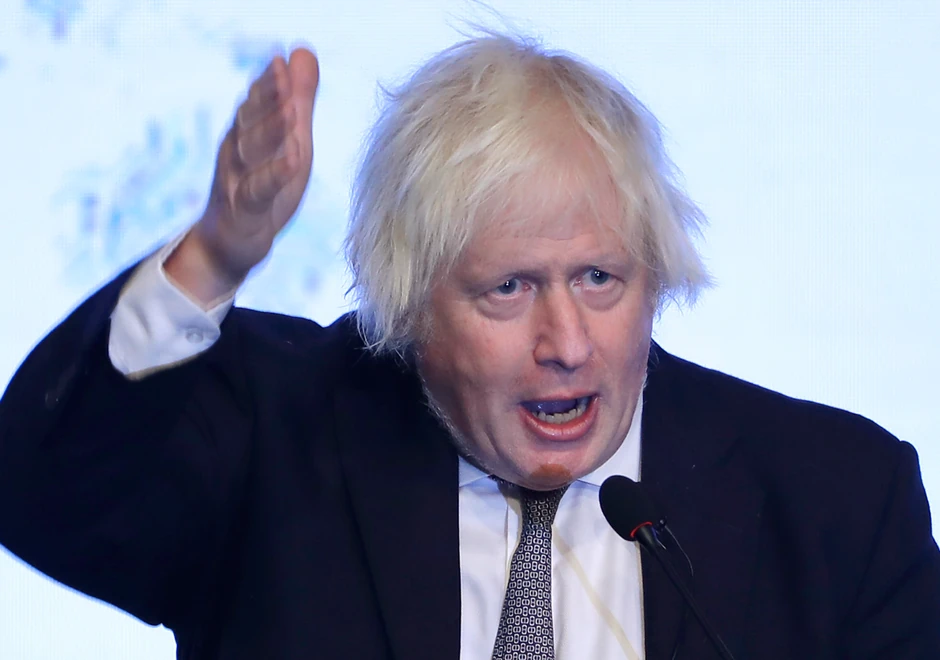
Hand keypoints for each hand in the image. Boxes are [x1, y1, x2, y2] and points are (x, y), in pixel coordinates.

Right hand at [166, 48, 319, 304]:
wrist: (233, 240)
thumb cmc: (264, 185)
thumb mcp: (288, 140)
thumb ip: (298, 98)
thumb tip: (303, 50)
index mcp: (249, 131)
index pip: (257, 102)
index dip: (268, 83)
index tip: (281, 62)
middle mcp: (238, 151)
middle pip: (250, 121)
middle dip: (266, 98)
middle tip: (281, 75)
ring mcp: (237, 181)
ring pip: (250, 153)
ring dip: (269, 132)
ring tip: (292, 114)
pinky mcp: (245, 211)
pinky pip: (258, 191)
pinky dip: (274, 175)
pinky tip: (292, 161)